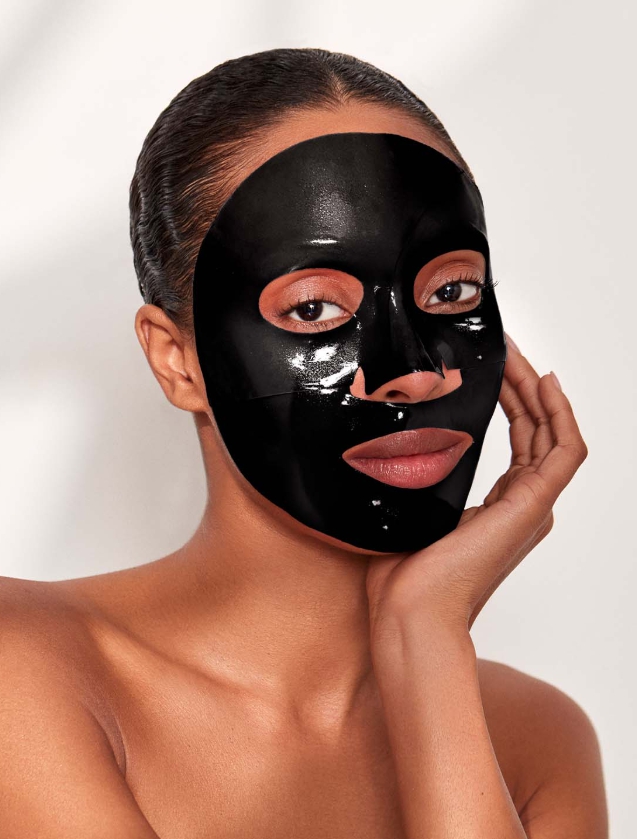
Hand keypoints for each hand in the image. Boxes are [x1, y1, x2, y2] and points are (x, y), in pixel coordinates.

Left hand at [366, 336, 587, 637]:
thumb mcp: (414, 506)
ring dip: (537, 390)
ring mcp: (530, 506)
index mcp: (500, 506)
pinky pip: (564, 452)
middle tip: (501, 348)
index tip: (491, 364)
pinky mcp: (531, 507)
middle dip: (521, 384)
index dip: (510, 398)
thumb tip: (399, 436)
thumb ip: (424, 474)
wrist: (409, 612)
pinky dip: (560, 415)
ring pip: (550, 434)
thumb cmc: (403, 572)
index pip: (518, 438)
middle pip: (535, 430)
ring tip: (515, 354)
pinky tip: (544, 383)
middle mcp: (521, 505)